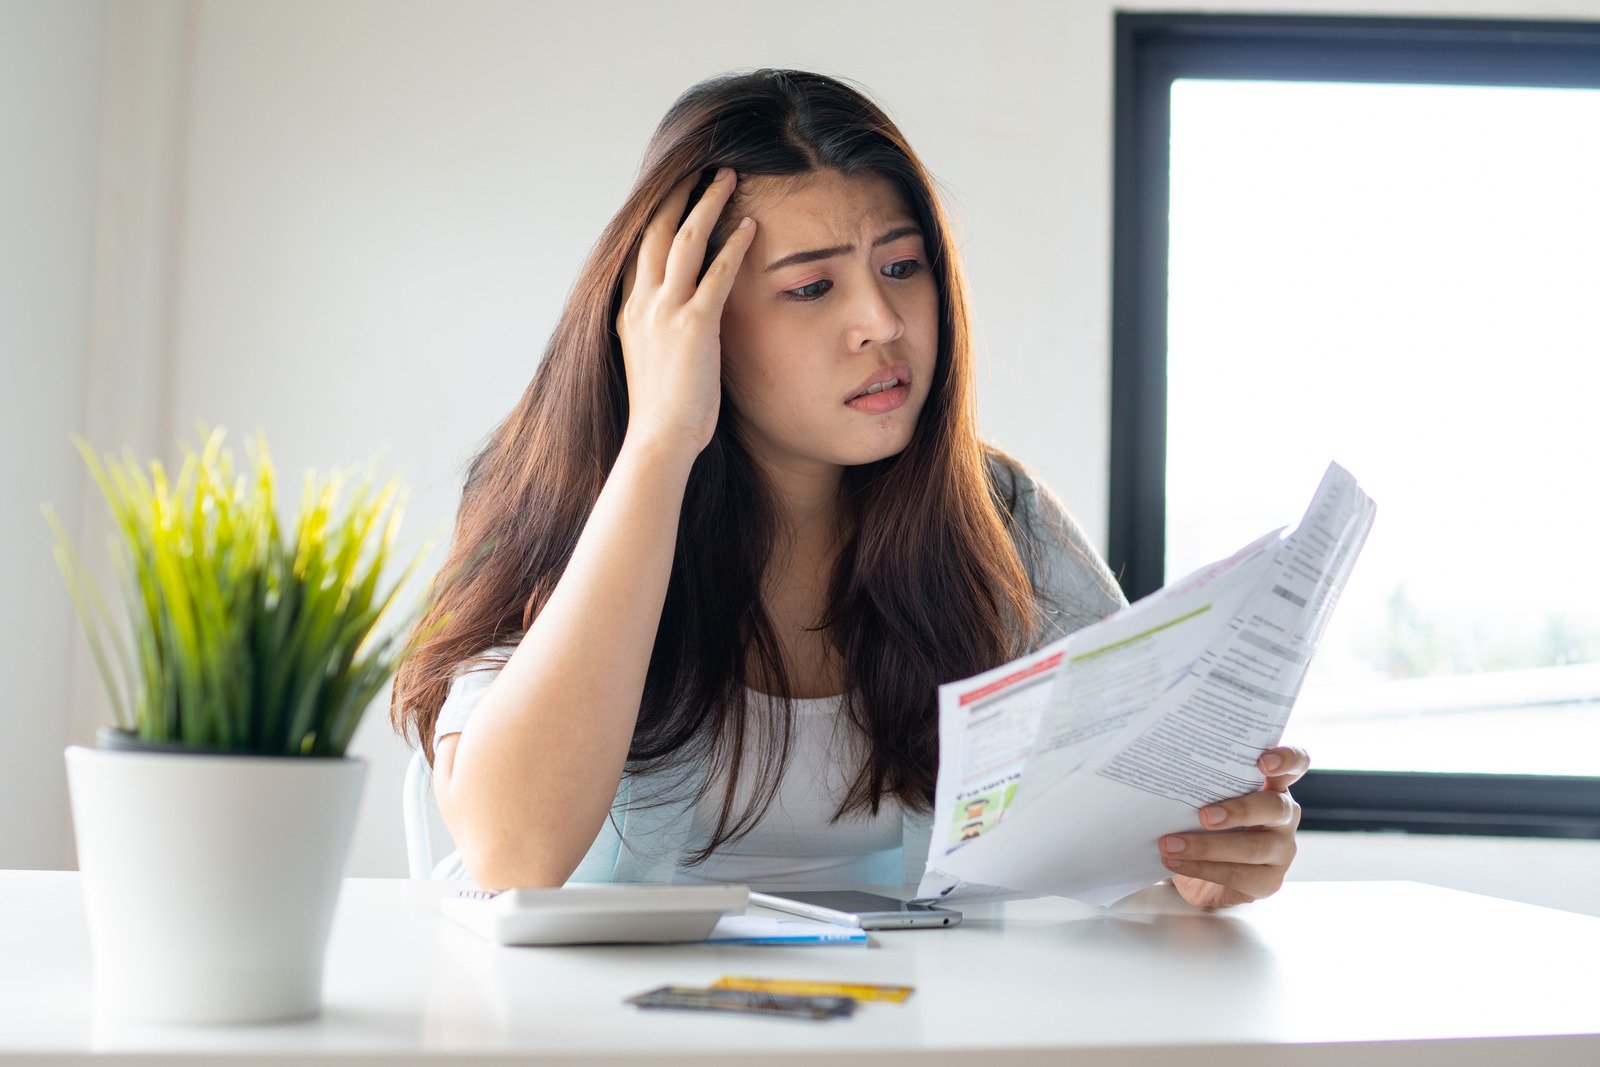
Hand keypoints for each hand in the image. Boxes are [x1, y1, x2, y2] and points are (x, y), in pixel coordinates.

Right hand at [615, 167, 756, 457]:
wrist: (658, 442)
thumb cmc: (664, 416)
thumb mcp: (654, 364)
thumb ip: (664, 335)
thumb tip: (684, 327)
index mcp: (630, 313)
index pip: (640, 251)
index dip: (656, 217)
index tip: (672, 194)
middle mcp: (642, 304)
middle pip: (654, 230)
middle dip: (676, 194)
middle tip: (697, 167)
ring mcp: (665, 312)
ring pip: (684, 239)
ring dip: (706, 203)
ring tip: (726, 177)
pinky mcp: (693, 325)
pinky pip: (716, 272)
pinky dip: (734, 245)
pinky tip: (751, 225)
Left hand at [1159, 745, 1308, 907]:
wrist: (1200, 873)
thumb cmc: (1200, 823)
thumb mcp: (1203, 798)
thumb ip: (1201, 784)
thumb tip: (1163, 770)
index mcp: (1272, 785)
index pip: (1295, 764)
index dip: (1286, 759)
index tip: (1262, 762)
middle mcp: (1283, 815)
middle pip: (1275, 807)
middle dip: (1239, 811)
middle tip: (1203, 815)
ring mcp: (1281, 848)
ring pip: (1254, 847)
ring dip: (1207, 846)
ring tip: (1170, 844)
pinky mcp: (1269, 880)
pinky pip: (1238, 875)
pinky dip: (1202, 868)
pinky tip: (1176, 863)